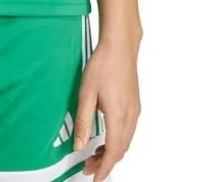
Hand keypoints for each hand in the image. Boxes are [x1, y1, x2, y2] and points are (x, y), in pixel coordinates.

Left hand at [72, 38, 140, 180]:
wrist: (120, 46)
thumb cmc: (104, 64)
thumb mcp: (86, 93)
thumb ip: (82, 121)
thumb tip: (79, 144)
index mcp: (118, 116)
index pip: (113, 152)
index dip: (104, 168)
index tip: (94, 177)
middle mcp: (130, 116)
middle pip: (120, 150)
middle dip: (106, 163)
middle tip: (89, 166)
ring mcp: (135, 110)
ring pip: (126, 141)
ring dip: (112, 152)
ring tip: (95, 154)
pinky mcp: (135, 104)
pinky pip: (129, 130)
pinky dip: (118, 140)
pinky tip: (107, 136)